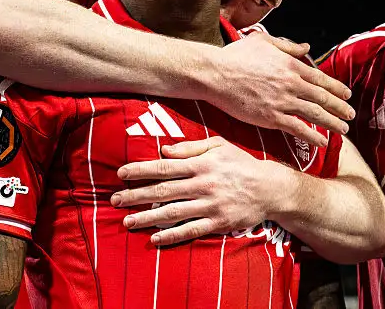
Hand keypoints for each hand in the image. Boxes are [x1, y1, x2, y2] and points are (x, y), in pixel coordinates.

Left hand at [110, 136, 290, 245]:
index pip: (165, 167)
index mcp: (201, 164)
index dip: (141, 170)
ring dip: (148, 217)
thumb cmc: (241, 164)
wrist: (270, 188)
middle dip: (136, 195)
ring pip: (173, 212)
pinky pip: (191, 230)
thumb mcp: (219, 146)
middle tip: (114, 199)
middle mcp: (203, 184)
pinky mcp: (218, 222)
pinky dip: (172, 235)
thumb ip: (191, 147)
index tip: (121, 173)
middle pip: (163, 190)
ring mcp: (210, 205)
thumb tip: (164, 150)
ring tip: (127, 221)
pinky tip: (155, 238)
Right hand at [199, 32, 353, 147]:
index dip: (336, 88)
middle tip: (351, 114)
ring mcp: (282, 101)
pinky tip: (322, 142)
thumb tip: (306, 47)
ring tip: (343, 129)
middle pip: (323, 98)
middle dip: (340, 107)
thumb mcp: (263, 41)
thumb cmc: (235, 56)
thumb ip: (287, 45)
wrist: (216, 74)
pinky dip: (312, 136)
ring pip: (315, 114)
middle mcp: (291, 83)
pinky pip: (298, 128)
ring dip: (332, 122)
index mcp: (291, 65)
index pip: (321, 79)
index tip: (346, 94)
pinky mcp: (271, 117)